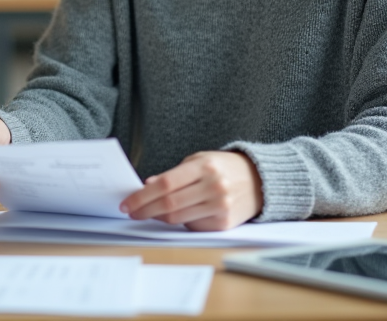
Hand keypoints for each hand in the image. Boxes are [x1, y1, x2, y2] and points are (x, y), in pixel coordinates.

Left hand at [119, 151, 262, 230]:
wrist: (259, 181)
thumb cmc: (223, 167)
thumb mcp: (199, 160)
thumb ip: (173, 174)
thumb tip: (147, 186)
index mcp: (205, 167)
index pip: (166, 184)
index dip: (142, 195)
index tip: (127, 202)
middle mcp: (214, 187)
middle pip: (169, 204)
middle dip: (144, 210)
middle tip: (131, 212)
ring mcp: (220, 207)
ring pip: (178, 218)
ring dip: (157, 217)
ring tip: (146, 213)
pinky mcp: (224, 224)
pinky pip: (191, 226)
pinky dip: (178, 222)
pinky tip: (172, 215)